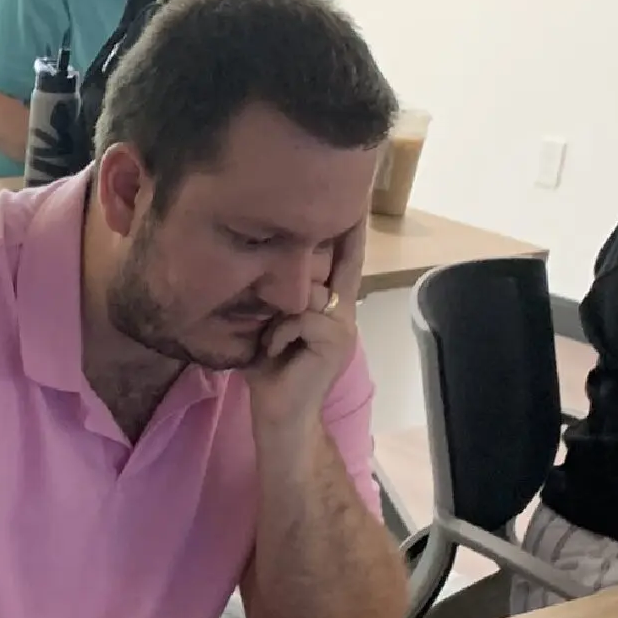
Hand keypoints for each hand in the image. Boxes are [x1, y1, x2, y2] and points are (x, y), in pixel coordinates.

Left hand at [243, 220, 365, 432]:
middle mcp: (344, 311)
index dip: (351, 232)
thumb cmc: (270, 373)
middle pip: (319, 270)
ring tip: (272, 343)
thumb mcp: (270, 325)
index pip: (344, 261)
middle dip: (291, 280)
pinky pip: (301, 315)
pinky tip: (276, 352)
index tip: (354, 201)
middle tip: (275, 319)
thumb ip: (278, 297)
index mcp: (333, 307)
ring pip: (307, 292)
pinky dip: (280, 333)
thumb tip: (263, 261)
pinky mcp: (337, 338)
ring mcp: (344, 324)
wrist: (280, 416)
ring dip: (278, 317)